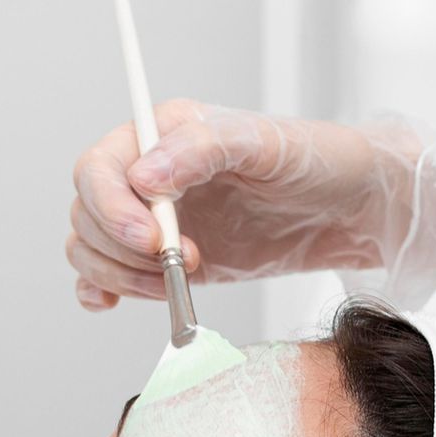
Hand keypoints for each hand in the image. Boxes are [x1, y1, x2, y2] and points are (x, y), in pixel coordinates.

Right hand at [66, 102, 435, 312]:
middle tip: (182, 263)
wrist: (348, 209)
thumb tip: (143, 177)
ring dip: (119, 276)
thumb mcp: (265, 146)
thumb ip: (201, 151)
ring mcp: (149, 220)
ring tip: (176, 282)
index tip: (153, 238)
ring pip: (90, 249)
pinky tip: (116, 302)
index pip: (97, 170)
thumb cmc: (315, 162)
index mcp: (160, 135)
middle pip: (87, 215)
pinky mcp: (157, 260)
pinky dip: (99, 291)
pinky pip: (101, 276)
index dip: (112, 209)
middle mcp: (145, 176)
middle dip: (122, 249)